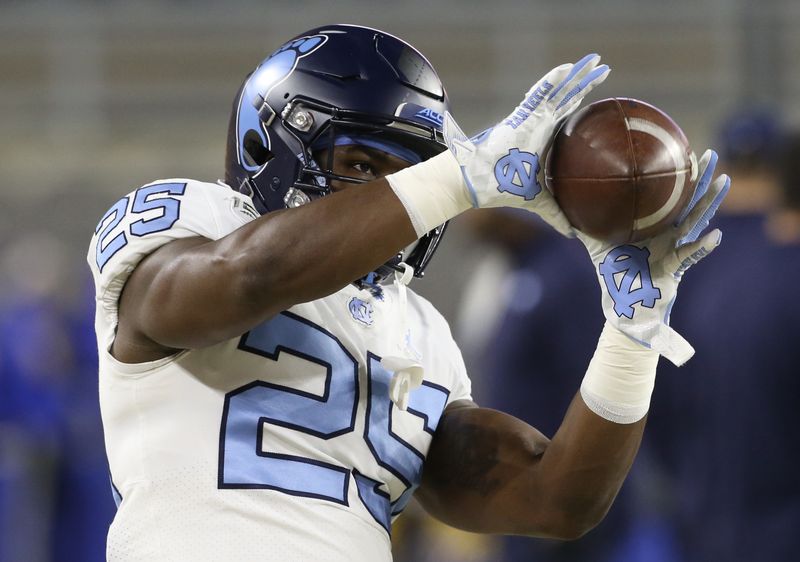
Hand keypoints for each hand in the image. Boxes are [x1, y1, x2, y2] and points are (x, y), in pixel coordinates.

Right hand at [442, 54, 609, 235]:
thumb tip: (573, 233)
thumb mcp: (537, 202)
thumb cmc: (501, 188)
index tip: (601, 91)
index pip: (567, 116)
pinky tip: (567, 69)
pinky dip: (551, 83)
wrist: (474, 183)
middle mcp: (536, 125)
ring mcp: (528, 120)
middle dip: (583, 82)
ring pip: (556, 93)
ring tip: (594, 61)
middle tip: (603, 66)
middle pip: (565, 99)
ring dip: (575, 76)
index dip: (582, 101)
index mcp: (541, 138)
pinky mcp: (518, 119)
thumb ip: (555, 214)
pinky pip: (538, 97)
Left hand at [577, 150, 730, 364]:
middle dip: (701, 179)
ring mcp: (674, 250)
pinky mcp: (675, 269)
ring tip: (724, 181)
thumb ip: (586, 228)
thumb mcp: (598, 247)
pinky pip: (690, 256)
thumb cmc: (615, 277)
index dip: (675, 177)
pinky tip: (715, 236)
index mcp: (653, 227)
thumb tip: (564, 209)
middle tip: (712, 154)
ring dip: (710, 202)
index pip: (668, 197)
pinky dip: (702, 247)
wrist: (623, 307)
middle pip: (688, 201)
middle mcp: (668, 235)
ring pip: (696, 221)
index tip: (681, 151)